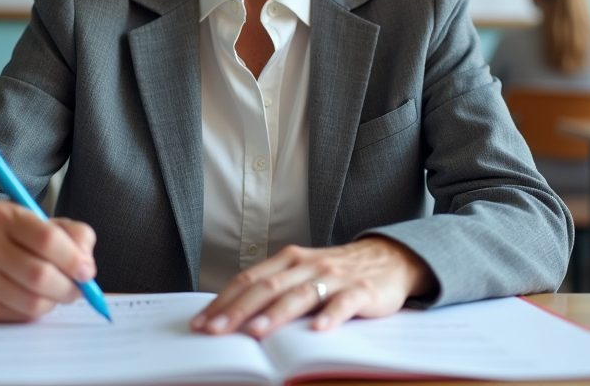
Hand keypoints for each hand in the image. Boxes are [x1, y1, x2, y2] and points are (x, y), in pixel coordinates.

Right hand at [0, 200, 97, 321]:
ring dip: (53, 301)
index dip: (73, 259)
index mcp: (4, 214)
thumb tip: (85, 267)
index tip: (86, 272)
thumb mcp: (49, 225)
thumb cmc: (20, 239)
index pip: (47, 239)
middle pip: (39, 275)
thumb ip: (76, 236)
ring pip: (31, 302)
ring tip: (55, 292)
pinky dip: (36, 312)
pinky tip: (33, 298)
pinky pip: (19, 317)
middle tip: (78, 289)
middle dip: (68, 287)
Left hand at [191, 237, 435, 337]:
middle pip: (267, 288)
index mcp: (288, 261)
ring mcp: (334, 277)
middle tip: (215, 331)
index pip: (248, 280)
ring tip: (256, 332)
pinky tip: (318, 331)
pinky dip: (330, 316)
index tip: (201, 323)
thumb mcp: (303, 274)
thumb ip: (274, 289)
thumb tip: (232, 317)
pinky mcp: (362, 291)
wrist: (388, 258)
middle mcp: (307, 265)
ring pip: (300, 295)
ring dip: (276, 314)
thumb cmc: (337, 272)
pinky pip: (343, 304)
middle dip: (237, 311)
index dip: (223, 301)